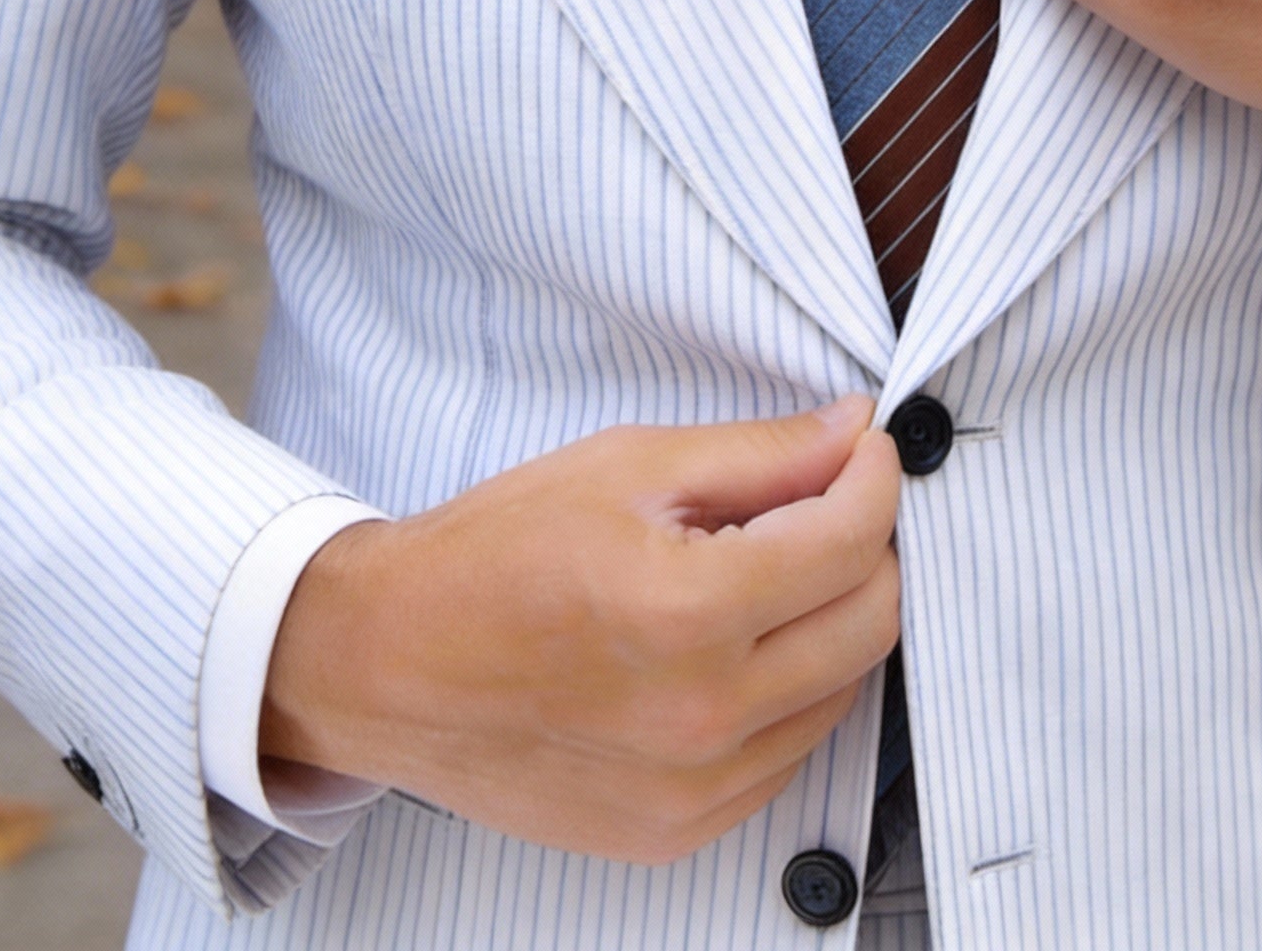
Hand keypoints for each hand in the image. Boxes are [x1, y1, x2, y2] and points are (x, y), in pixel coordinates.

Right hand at [261, 398, 900, 863]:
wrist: (388, 663)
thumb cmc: (493, 554)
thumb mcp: (627, 465)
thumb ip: (760, 454)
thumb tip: (853, 432)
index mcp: (686, 612)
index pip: (852, 540)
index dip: (874, 476)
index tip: (862, 448)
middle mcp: (701, 716)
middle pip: (871, 622)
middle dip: (869, 545)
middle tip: (828, 500)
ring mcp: (693, 789)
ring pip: (842, 692)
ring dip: (832, 620)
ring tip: (768, 572)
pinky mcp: (678, 829)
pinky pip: (787, 752)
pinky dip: (788, 690)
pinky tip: (734, 645)